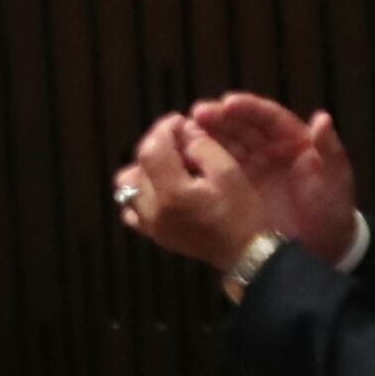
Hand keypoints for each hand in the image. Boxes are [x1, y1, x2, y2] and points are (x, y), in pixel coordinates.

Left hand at [114, 111, 273, 270]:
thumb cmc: (241, 214)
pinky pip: (132, 207)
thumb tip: (184, 131)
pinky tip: (163, 187)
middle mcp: (154, 211)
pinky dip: (141, 191)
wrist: (246, 253)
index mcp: (173, 194)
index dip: (163, 128)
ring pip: (128, 184)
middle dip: (156, 145)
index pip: (152, 148)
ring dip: (145, 167)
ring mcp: (151, 225)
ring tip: (170, 164)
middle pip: (138, 163)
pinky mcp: (154, 234)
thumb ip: (202, 146)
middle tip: (179, 143)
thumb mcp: (229, 172)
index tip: (178, 122)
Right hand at [187, 93, 357, 251]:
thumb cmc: (334, 211)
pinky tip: (184, 157)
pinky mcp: (236, 189)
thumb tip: (322, 117)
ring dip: (205, 134)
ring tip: (184, 131)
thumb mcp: (337, 181)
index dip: (248, 108)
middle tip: (198, 114)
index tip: (228, 103)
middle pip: (240, 126)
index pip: (267, 116)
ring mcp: (249, 168)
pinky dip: (201, 161)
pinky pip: (216, 169)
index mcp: (292, 140)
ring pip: (224, 143)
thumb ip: (330, 150)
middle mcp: (267, 148)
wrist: (323, 250)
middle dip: (219, 117)